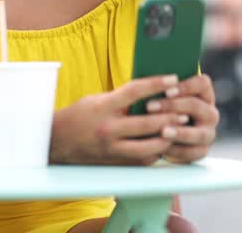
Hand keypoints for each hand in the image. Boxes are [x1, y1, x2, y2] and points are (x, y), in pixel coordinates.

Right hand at [51, 75, 184, 165]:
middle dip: (169, 116)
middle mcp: (108, 130)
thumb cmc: (78, 116)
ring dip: (167, 137)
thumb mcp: (97, 100)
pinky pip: (142, 160)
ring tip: (178, 129)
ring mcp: (112, 149)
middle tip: (185, 111)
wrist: (56, 142)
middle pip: (147, 123)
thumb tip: (149, 92)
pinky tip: (164, 143)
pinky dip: (155, 152)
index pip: (134, 91)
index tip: (173, 78)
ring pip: (149, 147)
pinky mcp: (115, 163)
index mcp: (103, 108)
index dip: (156, 83)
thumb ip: (121, 99)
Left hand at [143, 73, 217, 163]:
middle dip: (173, 106)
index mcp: (204, 94)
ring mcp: (208, 132)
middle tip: (150, 107)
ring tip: (162, 131)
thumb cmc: (161, 107)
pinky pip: (193, 152)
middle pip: (197, 106)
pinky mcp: (202, 150)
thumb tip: (146, 83)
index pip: (203, 83)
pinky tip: (162, 148)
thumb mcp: (162, 96)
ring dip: (180, 132)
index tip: (167, 91)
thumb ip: (161, 89)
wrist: (163, 134)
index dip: (186, 86)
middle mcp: (210, 113)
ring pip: (199, 133)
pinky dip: (177, 150)